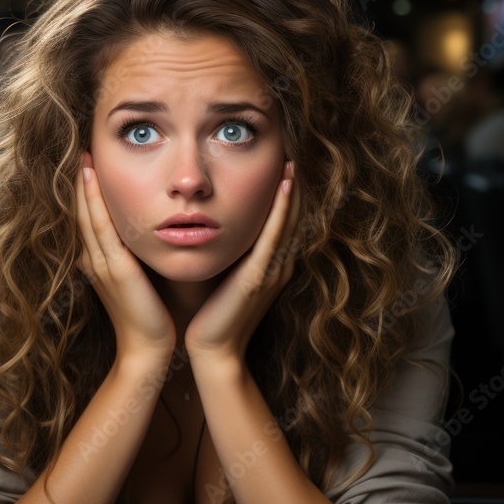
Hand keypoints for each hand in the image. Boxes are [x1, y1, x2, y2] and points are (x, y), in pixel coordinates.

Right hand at [75, 150, 176, 360]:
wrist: (149, 351)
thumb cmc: (152, 318)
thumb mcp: (140, 281)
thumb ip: (137, 258)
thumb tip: (147, 234)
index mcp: (100, 262)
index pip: (89, 218)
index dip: (85, 191)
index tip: (87, 162)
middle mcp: (94, 259)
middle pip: (81, 211)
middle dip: (79, 181)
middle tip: (77, 148)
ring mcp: (101, 263)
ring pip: (86, 214)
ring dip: (82, 183)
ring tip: (81, 153)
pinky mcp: (113, 268)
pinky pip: (100, 227)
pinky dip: (92, 200)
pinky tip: (90, 177)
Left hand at [184, 160, 299, 361]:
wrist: (212, 351)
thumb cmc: (210, 316)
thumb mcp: (222, 276)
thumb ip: (226, 253)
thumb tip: (213, 225)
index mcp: (268, 265)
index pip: (282, 222)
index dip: (285, 194)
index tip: (282, 164)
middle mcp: (276, 265)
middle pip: (291, 218)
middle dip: (293, 187)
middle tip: (292, 153)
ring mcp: (272, 271)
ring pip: (289, 222)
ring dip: (292, 192)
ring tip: (293, 161)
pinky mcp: (260, 277)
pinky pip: (275, 237)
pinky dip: (282, 210)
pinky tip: (285, 186)